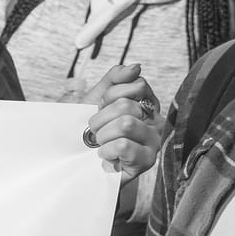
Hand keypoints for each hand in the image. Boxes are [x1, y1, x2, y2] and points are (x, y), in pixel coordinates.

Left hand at [84, 62, 163, 183]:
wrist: (79, 169)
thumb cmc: (88, 134)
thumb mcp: (95, 100)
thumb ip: (114, 79)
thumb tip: (135, 66)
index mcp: (146, 102)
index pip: (136, 84)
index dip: (109, 96)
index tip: (100, 109)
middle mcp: (155, 119)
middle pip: (127, 105)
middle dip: (100, 119)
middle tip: (96, 133)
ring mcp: (154, 140)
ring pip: (125, 124)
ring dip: (102, 136)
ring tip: (100, 146)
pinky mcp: (147, 160)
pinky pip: (122, 146)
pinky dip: (105, 151)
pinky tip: (105, 157)